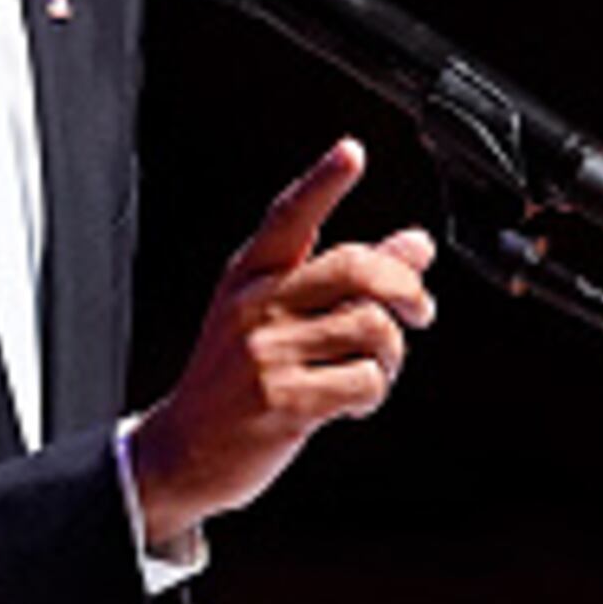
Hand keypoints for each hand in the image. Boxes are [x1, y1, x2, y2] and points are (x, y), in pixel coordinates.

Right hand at [127, 138, 436, 547]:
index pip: (289, 217)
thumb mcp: (276, 317)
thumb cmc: (237, 379)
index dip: (323, 182)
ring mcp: (266, 354)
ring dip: (393, 354)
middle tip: (420, 312)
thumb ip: (344, 279)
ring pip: (371, 328)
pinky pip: (364, 381)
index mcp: (248, 276)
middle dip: (406, 289)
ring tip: (375, 371)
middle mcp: (254, 306)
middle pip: (355, 269)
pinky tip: (354, 402)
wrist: (182, 451)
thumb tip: (416, 245)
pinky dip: (375, 393)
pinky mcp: (283, 402)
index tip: (351, 152)